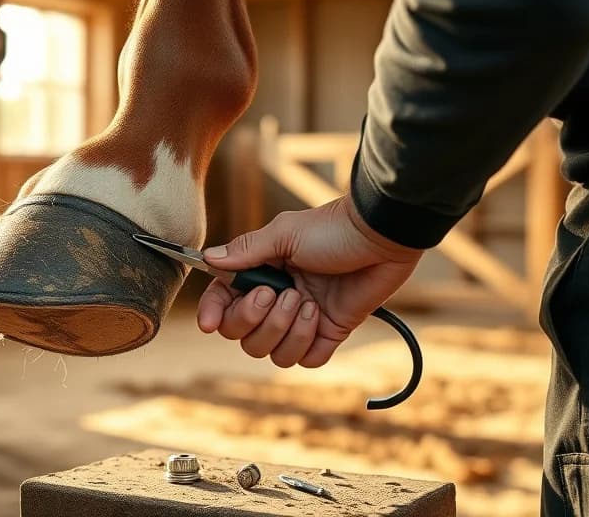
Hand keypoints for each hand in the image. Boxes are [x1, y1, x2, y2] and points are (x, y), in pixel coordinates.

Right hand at [197, 196, 422, 367]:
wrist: (379, 237)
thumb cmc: (332, 229)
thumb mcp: (284, 234)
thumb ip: (246, 251)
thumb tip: (210, 259)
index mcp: (262, 273)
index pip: (225, 302)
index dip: (214, 314)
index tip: (209, 324)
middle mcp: (277, 299)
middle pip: (243, 335)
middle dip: (255, 319)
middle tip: (280, 293)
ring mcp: (302, 318)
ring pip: (272, 353)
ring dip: (284, 330)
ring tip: (306, 302)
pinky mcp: (329, 332)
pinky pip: (306, 359)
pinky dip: (307, 343)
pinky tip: (320, 316)